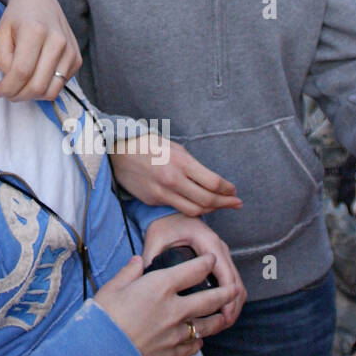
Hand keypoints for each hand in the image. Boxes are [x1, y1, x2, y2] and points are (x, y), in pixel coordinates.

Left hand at [0, 0, 81, 102]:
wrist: (39, 0)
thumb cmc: (16, 18)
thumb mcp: (1, 34)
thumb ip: (3, 61)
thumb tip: (11, 85)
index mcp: (36, 31)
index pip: (21, 72)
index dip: (8, 88)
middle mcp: (57, 40)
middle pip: (38, 85)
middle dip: (19, 96)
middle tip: (8, 93)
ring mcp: (70, 50)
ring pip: (51, 90)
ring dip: (32, 96)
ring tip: (20, 88)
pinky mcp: (77, 58)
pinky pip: (61, 85)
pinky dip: (45, 88)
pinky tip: (34, 76)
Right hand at [94, 253, 239, 355]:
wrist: (101, 349)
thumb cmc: (105, 315)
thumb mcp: (113, 285)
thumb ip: (130, 271)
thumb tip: (138, 261)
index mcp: (159, 287)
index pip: (192, 271)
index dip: (205, 263)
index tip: (211, 259)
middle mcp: (173, 309)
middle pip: (209, 299)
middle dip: (225, 292)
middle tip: (234, 289)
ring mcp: (175, 332)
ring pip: (206, 325)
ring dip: (218, 319)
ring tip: (224, 316)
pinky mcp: (172, 351)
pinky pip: (192, 345)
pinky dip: (198, 341)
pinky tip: (199, 340)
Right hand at [110, 137, 241, 216]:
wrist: (119, 151)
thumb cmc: (149, 145)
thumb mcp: (175, 148)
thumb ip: (193, 166)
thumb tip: (211, 181)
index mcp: (181, 162)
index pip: (214, 183)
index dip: (228, 190)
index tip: (234, 191)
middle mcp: (173, 179)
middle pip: (208, 200)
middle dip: (226, 203)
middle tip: (235, 203)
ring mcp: (162, 192)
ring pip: (194, 210)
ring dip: (210, 210)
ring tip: (219, 206)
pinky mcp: (153, 200)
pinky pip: (177, 208)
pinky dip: (190, 208)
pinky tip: (196, 204)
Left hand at [142, 213, 245, 327]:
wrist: (170, 211)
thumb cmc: (164, 223)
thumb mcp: (156, 238)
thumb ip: (151, 256)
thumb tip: (145, 278)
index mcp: (208, 242)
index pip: (226, 274)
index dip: (227, 298)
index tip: (222, 317)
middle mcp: (219, 247)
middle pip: (236, 282)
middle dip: (233, 305)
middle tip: (224, 325)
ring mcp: (222, 252)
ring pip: (237, 282)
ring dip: (233, 302)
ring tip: (223, 322)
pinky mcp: (220, 258)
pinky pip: (231, 279)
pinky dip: (230, 295)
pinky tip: (221, 309)